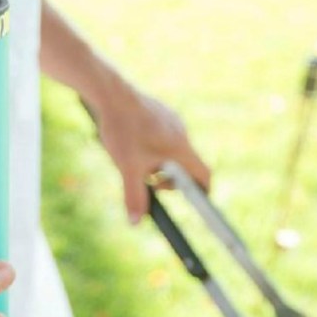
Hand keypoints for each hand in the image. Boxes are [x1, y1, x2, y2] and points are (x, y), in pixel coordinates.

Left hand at [86, 81, 210, 223]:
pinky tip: (133, 143)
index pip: (204, 175)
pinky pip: (164, 136)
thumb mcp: (127, 167)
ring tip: (137, 162)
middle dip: (171, 179)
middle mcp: (182, 133)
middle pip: (187, 165)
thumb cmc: (123, 129)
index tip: (195, 201)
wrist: (112, 93)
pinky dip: (153, 147)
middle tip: (150, 182)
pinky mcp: (161, 113)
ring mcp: (172, 121)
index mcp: (181, 149)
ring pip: (173, 150)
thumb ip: (134, 196)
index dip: (202, 191)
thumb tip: (136, 222)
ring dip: (160, 163)